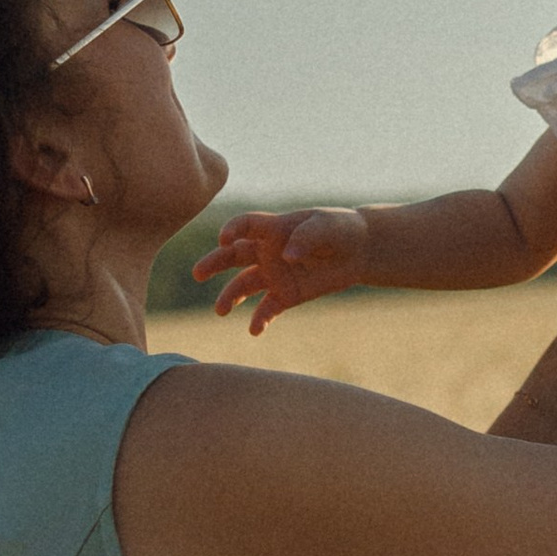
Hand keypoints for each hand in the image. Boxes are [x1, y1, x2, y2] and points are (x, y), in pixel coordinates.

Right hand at [194, 204, 368, 332]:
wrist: (358, 251)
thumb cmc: (340, 229)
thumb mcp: (326, 226)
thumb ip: (306, 237)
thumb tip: (287, 257)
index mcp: (274, 228)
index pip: (246, 225)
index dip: (233, 229)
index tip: (225, 238)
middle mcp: (267, 251)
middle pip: (233, 256)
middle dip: (214, 263)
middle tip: (198, 273)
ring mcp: (274, 274)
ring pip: (243, 286)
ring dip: (230, 297)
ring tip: (220, 310)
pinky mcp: (286, 295)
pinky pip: (267, 309)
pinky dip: (260, 319)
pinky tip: (255, 330)